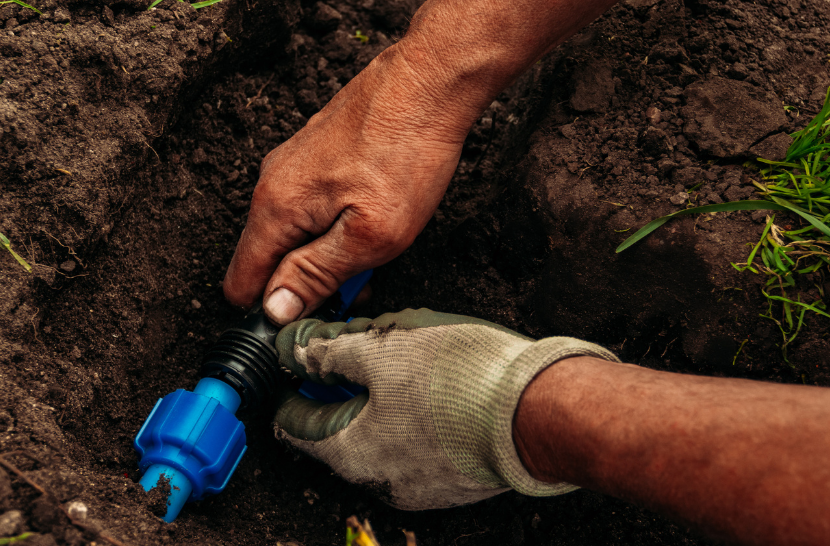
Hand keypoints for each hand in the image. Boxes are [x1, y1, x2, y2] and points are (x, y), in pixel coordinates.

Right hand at [222, 41, 489, 323]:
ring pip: (294, 233)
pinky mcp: (316, 153)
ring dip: (328, 253)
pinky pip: (312, 206)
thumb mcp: (369, 235)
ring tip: (376, 249)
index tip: (313, 319)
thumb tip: (275, 311)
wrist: (429, 81)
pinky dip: (337, 223)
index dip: (272, 312)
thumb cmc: (405, 153)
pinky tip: (375, 216)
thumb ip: (316, 274)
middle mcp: (272, 184)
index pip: (241, 283)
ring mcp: (292, 165)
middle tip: (361, 286)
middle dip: (309, 283)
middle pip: (269, 260)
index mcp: (275, 209)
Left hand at [270, 308, 618, 509]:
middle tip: (352, 346)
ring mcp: (422, 483)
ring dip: (380, 398)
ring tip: (401, 356)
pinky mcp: (457, 475)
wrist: (540, 411)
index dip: (290, 386)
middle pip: (339, 429)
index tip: (294, 360)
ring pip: (382, 434)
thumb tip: (292, 346)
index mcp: (350, 452)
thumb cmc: (461, 381)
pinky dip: (415, 413)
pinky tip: (435, 381)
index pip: (294, 424)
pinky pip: (420, 441)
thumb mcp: (381, 347)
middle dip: (340, 386)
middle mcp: (380, 480)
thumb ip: (328, 349)